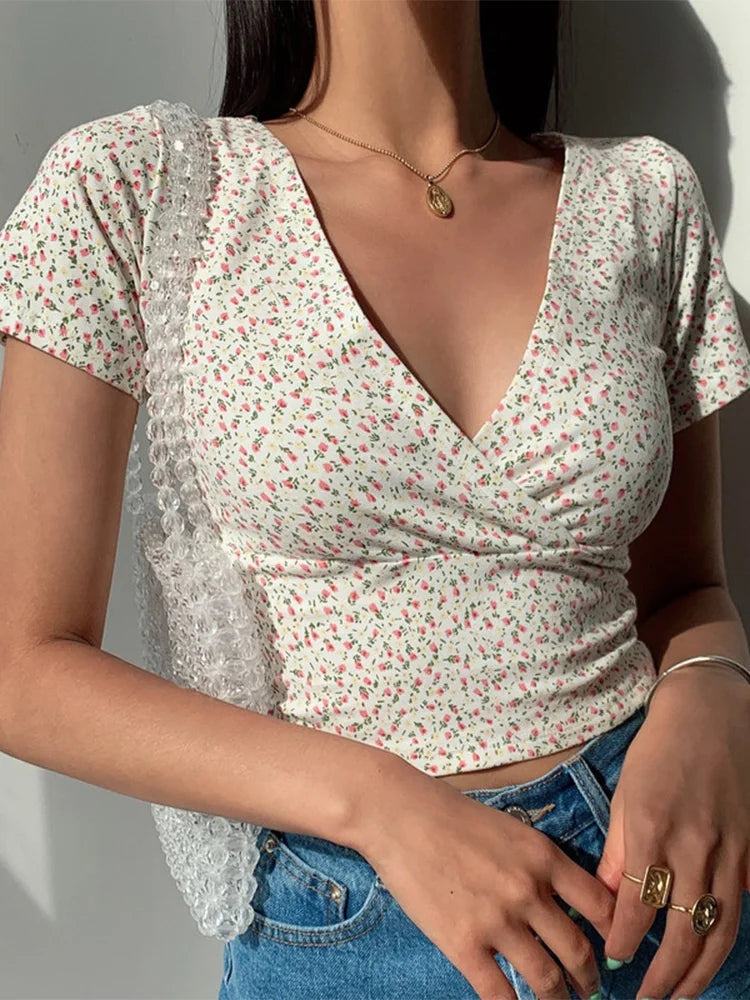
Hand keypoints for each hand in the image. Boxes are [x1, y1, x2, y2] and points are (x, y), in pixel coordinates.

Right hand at [354, 759, 616, 999]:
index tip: (615, 948)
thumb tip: (562, 898)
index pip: (600, 906)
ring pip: (545, 979)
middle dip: (589, 977)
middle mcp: (528, 892)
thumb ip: (539, 863)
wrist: (400, 815)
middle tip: (591, 988)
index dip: (615, 933)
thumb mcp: (511, 828)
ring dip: (558, 998)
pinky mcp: (464, 944)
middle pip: (578, 950)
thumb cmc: (452, 815)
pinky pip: (499, 993)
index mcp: (544, 858)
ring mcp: (497, 921)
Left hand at [595, 667, 749, 998]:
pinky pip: (738, 904)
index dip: (625, 942)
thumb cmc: (658, 752)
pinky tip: (709, 958)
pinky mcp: (749, 850)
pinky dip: (723, 938)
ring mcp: (727, 849)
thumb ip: (617, 852)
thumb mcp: (626, 795)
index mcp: (652, 828)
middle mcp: (693, 844)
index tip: (613, 963)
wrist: (710, 715)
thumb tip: (606, 902)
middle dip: (665, 975)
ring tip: (679, 996)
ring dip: (699, 971)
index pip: (637, 905)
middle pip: (683, 929)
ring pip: (718, 928)